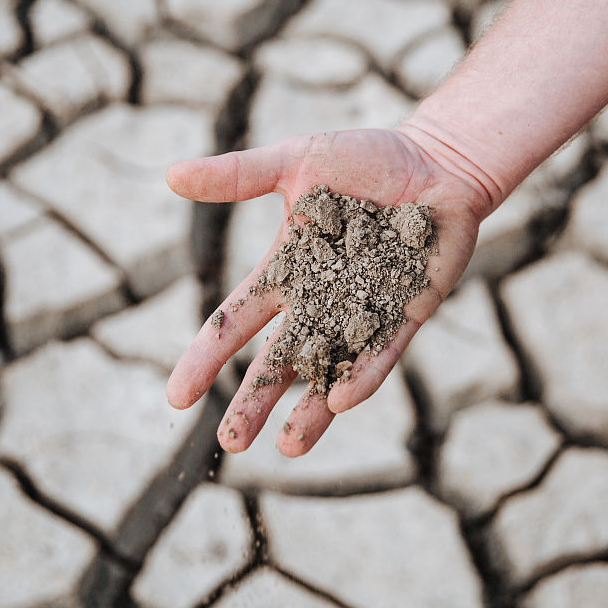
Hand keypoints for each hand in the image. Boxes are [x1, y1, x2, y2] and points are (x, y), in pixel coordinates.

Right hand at [165, 126, 489, 456]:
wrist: (436, 161)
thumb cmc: (367, 159)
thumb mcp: (296, 161)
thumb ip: (237, 175)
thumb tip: (171, 175)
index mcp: (287, 270)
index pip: (235, 320)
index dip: (206, 357)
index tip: (178, 397)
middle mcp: (320, 300)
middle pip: (278, 359)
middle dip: (254, 401)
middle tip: (232, 443)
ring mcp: (364, 311)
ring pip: (330, 371)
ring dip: (309, 410)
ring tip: (288, 449)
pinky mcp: (406, 313)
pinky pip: (381, 353)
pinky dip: (362, 376)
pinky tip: (342, 403)